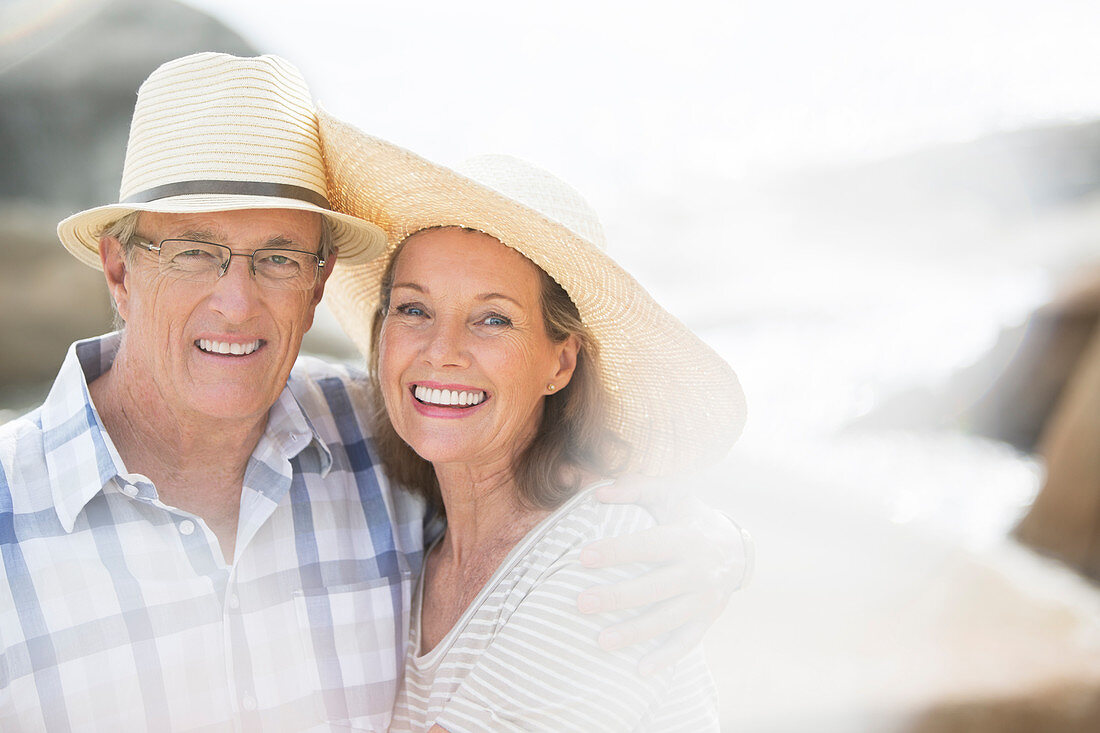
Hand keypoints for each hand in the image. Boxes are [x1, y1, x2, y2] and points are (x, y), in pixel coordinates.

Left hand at [576, 477, 751, 675]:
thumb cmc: (690, 517)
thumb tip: (598, 495)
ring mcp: (704, 599)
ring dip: (634, 633)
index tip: (583, 557)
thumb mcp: (671, 493)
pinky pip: (686, 643)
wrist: (737, 547)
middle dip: (617, 597)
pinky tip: (639, 671)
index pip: (648, 545)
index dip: (616, 551)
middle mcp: (698, 570)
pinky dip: (665, 659)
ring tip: (600, 641)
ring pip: (667, 620)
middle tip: (581, 603)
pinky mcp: (707, 620)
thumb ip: (635, 488)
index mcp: (686, 537)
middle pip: (654, 588)